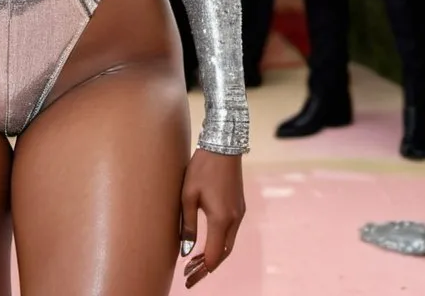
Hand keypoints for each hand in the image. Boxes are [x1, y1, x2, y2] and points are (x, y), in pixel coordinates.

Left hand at [180, 150, 245, 288]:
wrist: (223, 145)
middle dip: (207, 267)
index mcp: (221, 219)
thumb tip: (185, 252)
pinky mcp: (239, 206)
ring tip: (195, 263)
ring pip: (228, 244)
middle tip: (189, 275)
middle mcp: (234, 220)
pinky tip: (207, 243)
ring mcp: (239, 213)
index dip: (201, 271)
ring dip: (214, 256)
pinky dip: (219, 244)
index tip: (188, 279)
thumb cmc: (201, 167)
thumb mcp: (188, 195)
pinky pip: (230, 233)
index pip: (214, 256)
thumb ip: (188, 225)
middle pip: (223, 254)